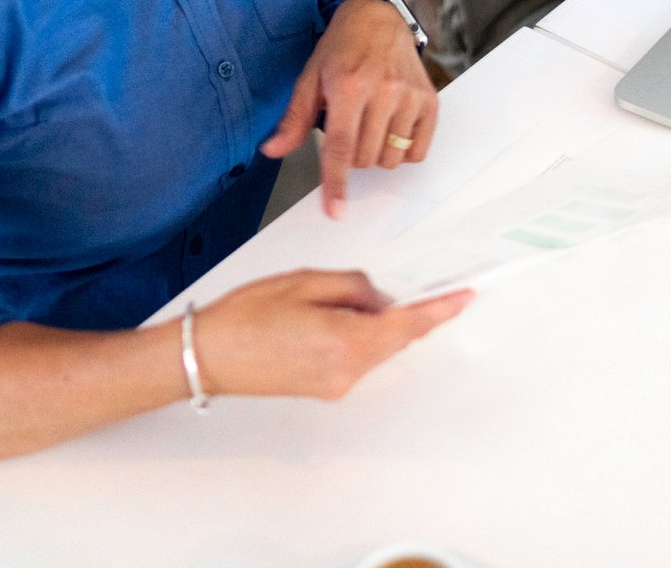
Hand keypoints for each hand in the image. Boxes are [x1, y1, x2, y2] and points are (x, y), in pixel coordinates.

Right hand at [192, 269, 472, 400]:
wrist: (207, 356)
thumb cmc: (246, 316)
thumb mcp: (304, 282)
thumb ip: (352, 286)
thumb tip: (379, 297)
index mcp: (346, 341)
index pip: (408, 325)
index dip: (439, 309)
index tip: (463, 297)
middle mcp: (347, 371)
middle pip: (395, 338)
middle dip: (404, 312)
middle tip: (397, 285)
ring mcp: (337, 384)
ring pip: (376, 347)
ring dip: (374, 323)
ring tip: (330, 299)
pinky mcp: (325, 389)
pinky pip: (357, 357)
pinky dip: (356, 336)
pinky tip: (329, 318)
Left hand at [261, 0, 437, 217]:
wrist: (377, 19)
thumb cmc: (340, 49)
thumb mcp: (309, 78)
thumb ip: (294, 119)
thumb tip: (272, 150)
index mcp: (348, 86)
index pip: (341, 148)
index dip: (336, 184)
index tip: (335, 211)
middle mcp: (384, 91)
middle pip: (365, 158)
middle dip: (352, 155)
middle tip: (349, 127)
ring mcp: (410, 96)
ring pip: (391, 159)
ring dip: (376, 154)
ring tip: (370, 125)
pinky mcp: (430, 100)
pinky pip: (418, 151)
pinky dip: (403, 151)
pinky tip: (391, 128)